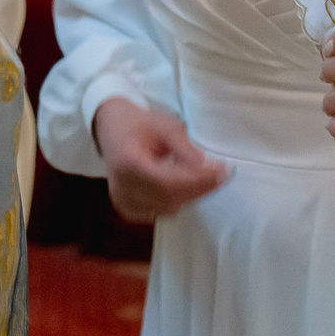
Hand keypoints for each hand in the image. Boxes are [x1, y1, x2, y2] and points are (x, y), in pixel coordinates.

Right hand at [93, 97, 226, 221]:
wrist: (111, 128)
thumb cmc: (139, 123)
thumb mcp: (165, 126)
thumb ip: (186, 149)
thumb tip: (211, 169)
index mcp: (127, 163)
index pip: (168, 182)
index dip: (198, 181)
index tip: (222, 172)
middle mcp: (122, 187)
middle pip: (170, 199)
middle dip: (200, 188)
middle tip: (222, 175)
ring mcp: (123, 201)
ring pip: (167, 208)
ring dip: (191, 195)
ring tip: (205, 177)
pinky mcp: (128, 208)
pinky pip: (160, 211)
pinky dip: (177, 201)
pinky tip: (184, 185)